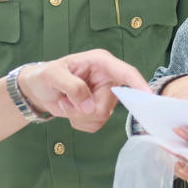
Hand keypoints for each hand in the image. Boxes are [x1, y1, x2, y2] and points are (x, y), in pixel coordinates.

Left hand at [17, 49, 149, 132]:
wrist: (38, 90)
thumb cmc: (45, 76)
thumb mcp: (53, 75)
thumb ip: (72, 87)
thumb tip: (89, 105)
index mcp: (100, 62)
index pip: (125, 72)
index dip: (138, 84)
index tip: (149, 96)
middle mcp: (107, 78)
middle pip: (109, 103)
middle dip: (85, 108)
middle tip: (66, 102)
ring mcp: (104, 95)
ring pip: (103, 116)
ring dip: (80, 116)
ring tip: (66, 104)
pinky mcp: (99, 109)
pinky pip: (96, 124)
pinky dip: (80, 123)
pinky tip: (70, 111)